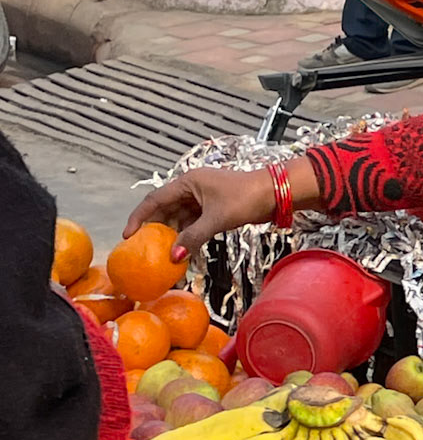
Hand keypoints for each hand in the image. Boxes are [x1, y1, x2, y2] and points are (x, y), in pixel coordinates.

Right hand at [123, 167, 275, 262]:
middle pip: (166, 209)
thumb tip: (175, 257)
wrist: (276, 193)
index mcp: (188, 182)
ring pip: (181, 217)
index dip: (139, 217)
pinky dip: (189, 235)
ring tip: (164, 254)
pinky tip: (185, 251)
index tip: (128, 235)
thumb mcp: (217, 219)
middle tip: (144, 249)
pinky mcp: (214, 208)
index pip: (154, 199)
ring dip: (174, 234)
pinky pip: (195, 222)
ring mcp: (203, 198)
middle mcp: (192, 188)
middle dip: (156, 229)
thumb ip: (194, 237)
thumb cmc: (247, 198)